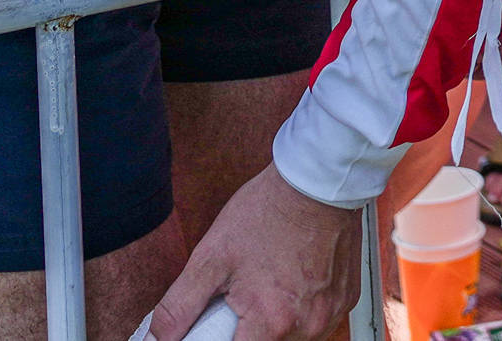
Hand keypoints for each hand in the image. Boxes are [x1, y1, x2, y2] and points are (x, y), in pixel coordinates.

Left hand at [147, 165, 360, 340]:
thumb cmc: (269, 210)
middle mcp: (308, 326)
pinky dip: (300, 313)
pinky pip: (317, 324)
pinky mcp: (346, 300)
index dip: (219, 340)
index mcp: (272, 321)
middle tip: (242, 299)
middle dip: (246, 332)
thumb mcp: (212, 256)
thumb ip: (178, 306)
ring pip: (293, 340)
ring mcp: (331, 314)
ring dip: (274, 326)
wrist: (320, 177)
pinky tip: (292, 282)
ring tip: (267, 287)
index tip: (217, 323)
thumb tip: (155, 338)